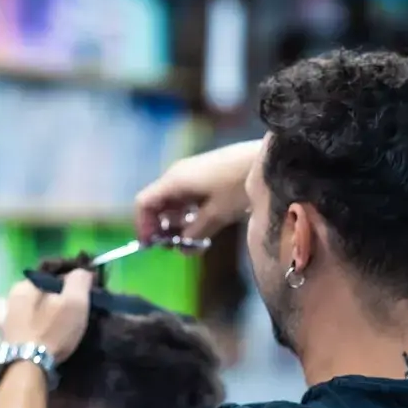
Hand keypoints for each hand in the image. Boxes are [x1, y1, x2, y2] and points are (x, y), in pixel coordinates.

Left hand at [0, 269, 94, 361]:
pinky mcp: (1, 335)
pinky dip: (18, 321)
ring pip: (20, 304)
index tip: (81, 296)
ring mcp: (3, 316)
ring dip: (32, 308)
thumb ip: (79, 281)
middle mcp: (10, 295)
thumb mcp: (75, 302)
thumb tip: (82, 271)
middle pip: (36, 290)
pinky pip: (10, 321)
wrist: (28, 366)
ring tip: (46, 321)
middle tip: (66, 311)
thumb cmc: (53, 331)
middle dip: (50, 296)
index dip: (69, 284)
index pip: (53, 275)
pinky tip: (25, 327)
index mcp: (28, 284)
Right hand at [135, 139, 262, 242]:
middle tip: (176, 247)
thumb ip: (195, 232)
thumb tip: (182, 248)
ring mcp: (190, 174)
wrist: (264, 159)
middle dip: (162, 227)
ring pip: (172, 202)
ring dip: (177, 223)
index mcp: (174, 181)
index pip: (144, 203)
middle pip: (157, 203)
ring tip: (191, 241)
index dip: (144, 226)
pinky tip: (202, 227)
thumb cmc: (237, 185)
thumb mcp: (217, 214)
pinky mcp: (204, 176)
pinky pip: (186, 197)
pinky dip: (188, 214)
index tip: (153, 246)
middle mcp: (177, 175)